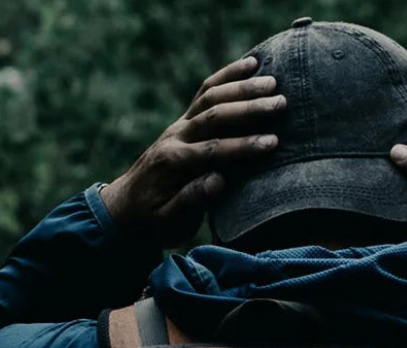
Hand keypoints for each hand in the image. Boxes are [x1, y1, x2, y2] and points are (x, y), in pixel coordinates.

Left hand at [100, 57, 284, 248]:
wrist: (125, 209)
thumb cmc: (152, 222)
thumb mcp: (168, 223)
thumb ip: (192, 201)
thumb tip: (219, 180)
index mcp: (172, 164)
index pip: (212, 150)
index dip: (243, 146)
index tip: (272, 143)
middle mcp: (175, 138)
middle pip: (214, 115)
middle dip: (249, 109)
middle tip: (281, 104)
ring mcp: (179, 126)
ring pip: (210, 97)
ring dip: (242, 87)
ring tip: (273, 82)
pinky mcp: (184, 122)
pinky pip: (205, 92)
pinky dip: (227, 76)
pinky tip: (251, 64)